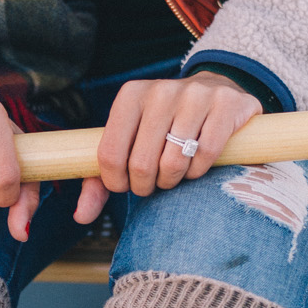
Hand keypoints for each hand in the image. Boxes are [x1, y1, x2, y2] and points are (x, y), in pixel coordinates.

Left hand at [74, 71, 261, 226]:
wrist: (215, 91)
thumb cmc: (164, 126)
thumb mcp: (128, 142)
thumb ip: (98, 179)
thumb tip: (82, 216)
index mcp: (131, 96)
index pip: (109, 154)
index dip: (116, 182)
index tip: (127, 184)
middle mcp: (160, 91)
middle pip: (141, 164)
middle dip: (146, 185)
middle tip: (154, 182)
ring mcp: (195, 95)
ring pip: (173, 162)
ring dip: (173, 180)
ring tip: (174, 173)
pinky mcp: (226, 105)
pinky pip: (205, 156)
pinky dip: (198, 171)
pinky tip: (195, 165)